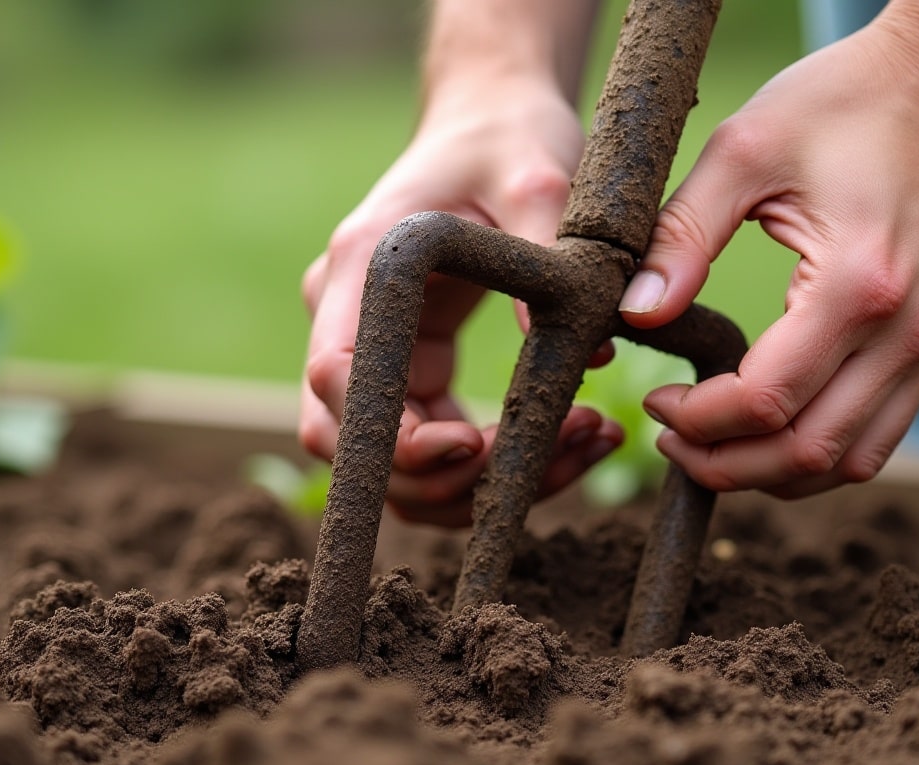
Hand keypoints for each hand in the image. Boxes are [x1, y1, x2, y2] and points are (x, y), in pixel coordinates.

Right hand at [301, 82, 622, 526]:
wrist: (494, 124)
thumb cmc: (510, 140)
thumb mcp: (539, 179)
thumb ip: (544, 253)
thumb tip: (582, 354)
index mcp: (362, 268)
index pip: (336, 378)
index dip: (389, 432)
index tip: (466, 443)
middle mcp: (349, 319)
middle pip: (354, 444)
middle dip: (444, 478)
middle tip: (546, 460)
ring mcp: (374, 352)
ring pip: (395, 466)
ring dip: (477, 486)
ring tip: (582, 447)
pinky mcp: (410, 370)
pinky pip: (435, 447)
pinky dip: (494, 465)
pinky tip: (572, 438)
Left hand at [618, 15, 918, 498]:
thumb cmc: (851, 99)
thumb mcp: (745, 150)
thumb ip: (682, 237)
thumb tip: (635, 314)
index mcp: (857, 284)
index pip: (766, 401)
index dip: (698, 421)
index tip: (654, 400)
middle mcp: (909, 330)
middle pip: (808, 452)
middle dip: (726, 464)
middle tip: (670, 441)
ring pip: (851, 460)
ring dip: (775, 472)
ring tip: (714, 445)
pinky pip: (881, 434)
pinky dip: (821, 451)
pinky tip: (771, 427)